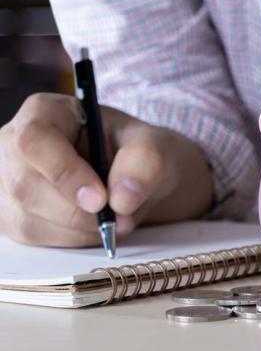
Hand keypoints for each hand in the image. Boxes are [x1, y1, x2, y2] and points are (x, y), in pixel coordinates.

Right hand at [0, 93, 212, 246]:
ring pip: (29, 217)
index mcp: (46, 112)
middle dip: (78, 210)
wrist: (135, 177)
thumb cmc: (139, 152)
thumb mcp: (154, 145)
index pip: (35, 140)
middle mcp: (14, 144)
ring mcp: (7, 181)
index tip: (100, 199)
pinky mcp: (14, 215)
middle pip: (26, 185)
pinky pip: (36, 237)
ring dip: (80, 228)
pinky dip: (74, 238)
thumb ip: (145, 162)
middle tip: (118, 217)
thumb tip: (122, 199)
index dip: (64, 173)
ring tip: (114, 216)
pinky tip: (95, 224)